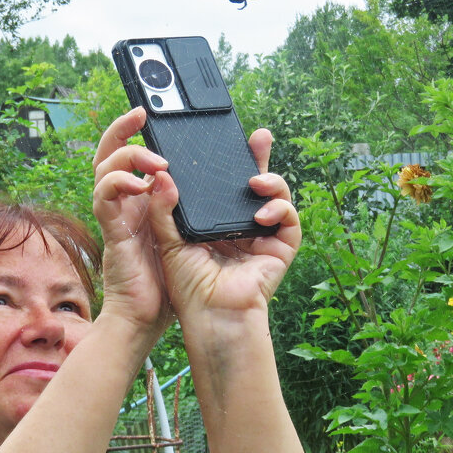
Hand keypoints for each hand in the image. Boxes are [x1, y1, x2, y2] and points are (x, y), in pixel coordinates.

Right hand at [92, 107, 172, 335]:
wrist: (149, 316)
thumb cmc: (169, 278)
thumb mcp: (189, 232)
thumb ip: (194, 204)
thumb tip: (213, 177)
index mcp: (143, 198)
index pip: (132, 154)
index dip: (134, 130)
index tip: (149, 112)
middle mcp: (125, 202)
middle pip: (110, 152)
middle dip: (122, 128)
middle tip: (141, 114)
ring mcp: (116, 215)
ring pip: (105, 167)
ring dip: (129, 155)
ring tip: (156, 160)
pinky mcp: (112, 231)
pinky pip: (105, 198)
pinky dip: (121, 184)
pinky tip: (143, 185)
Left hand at [145, 128, 300, 320]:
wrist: (208, 315)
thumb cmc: (188, 285)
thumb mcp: (168, 240)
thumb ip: (164, 208)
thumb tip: (162, 175)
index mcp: (217, 220)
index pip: (224, 183)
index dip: (229, 161)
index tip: (224, 138)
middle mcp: (242, 223)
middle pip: (256, 183)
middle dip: (260, 158)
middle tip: (260, 137)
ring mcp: (265, 235)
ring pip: (277, 195)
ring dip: (271, 182)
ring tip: (254, 183)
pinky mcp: (282, 248)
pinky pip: (290, 219)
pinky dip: (280, 209)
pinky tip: (262, 214)